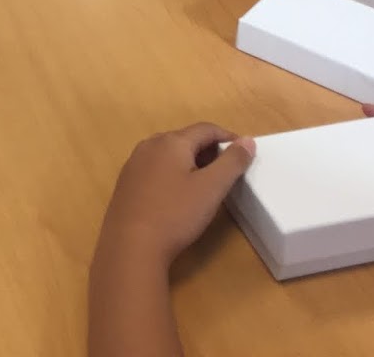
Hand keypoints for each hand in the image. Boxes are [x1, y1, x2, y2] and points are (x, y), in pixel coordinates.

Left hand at [95, 123, 255, 267]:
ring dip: (190, 161)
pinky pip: (155, 168)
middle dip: (209, 150)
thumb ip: (232, 162)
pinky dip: (172, 173)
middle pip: (185, 139)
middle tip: (226, 171)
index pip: (205, 129)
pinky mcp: (126, 183)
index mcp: (171, 142)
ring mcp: (134, 164)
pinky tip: (177, 194)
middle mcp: (149, 145)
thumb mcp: (211, 188)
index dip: (228, 137)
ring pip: (169, 153)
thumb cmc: (175, 213)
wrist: (131, 246)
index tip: (244, 152)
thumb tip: (247, 140)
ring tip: (205, 183)